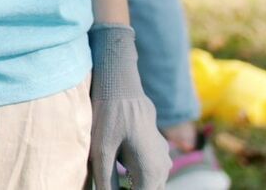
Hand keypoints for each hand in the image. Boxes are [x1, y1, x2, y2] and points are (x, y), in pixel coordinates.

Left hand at [89, 24, 170, 189]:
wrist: (122, 86)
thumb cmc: (108, 116)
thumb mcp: (101, 150)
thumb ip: (106, 180)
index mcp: (150, 171)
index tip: (110, 187)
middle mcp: (163, 168)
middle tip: (111, 183)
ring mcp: (163, 158)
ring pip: (152, 185)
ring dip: (136, 186)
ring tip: (115, 179)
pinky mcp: (159, 150)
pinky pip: (152, 174)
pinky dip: (139, 179)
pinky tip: (120, 172)